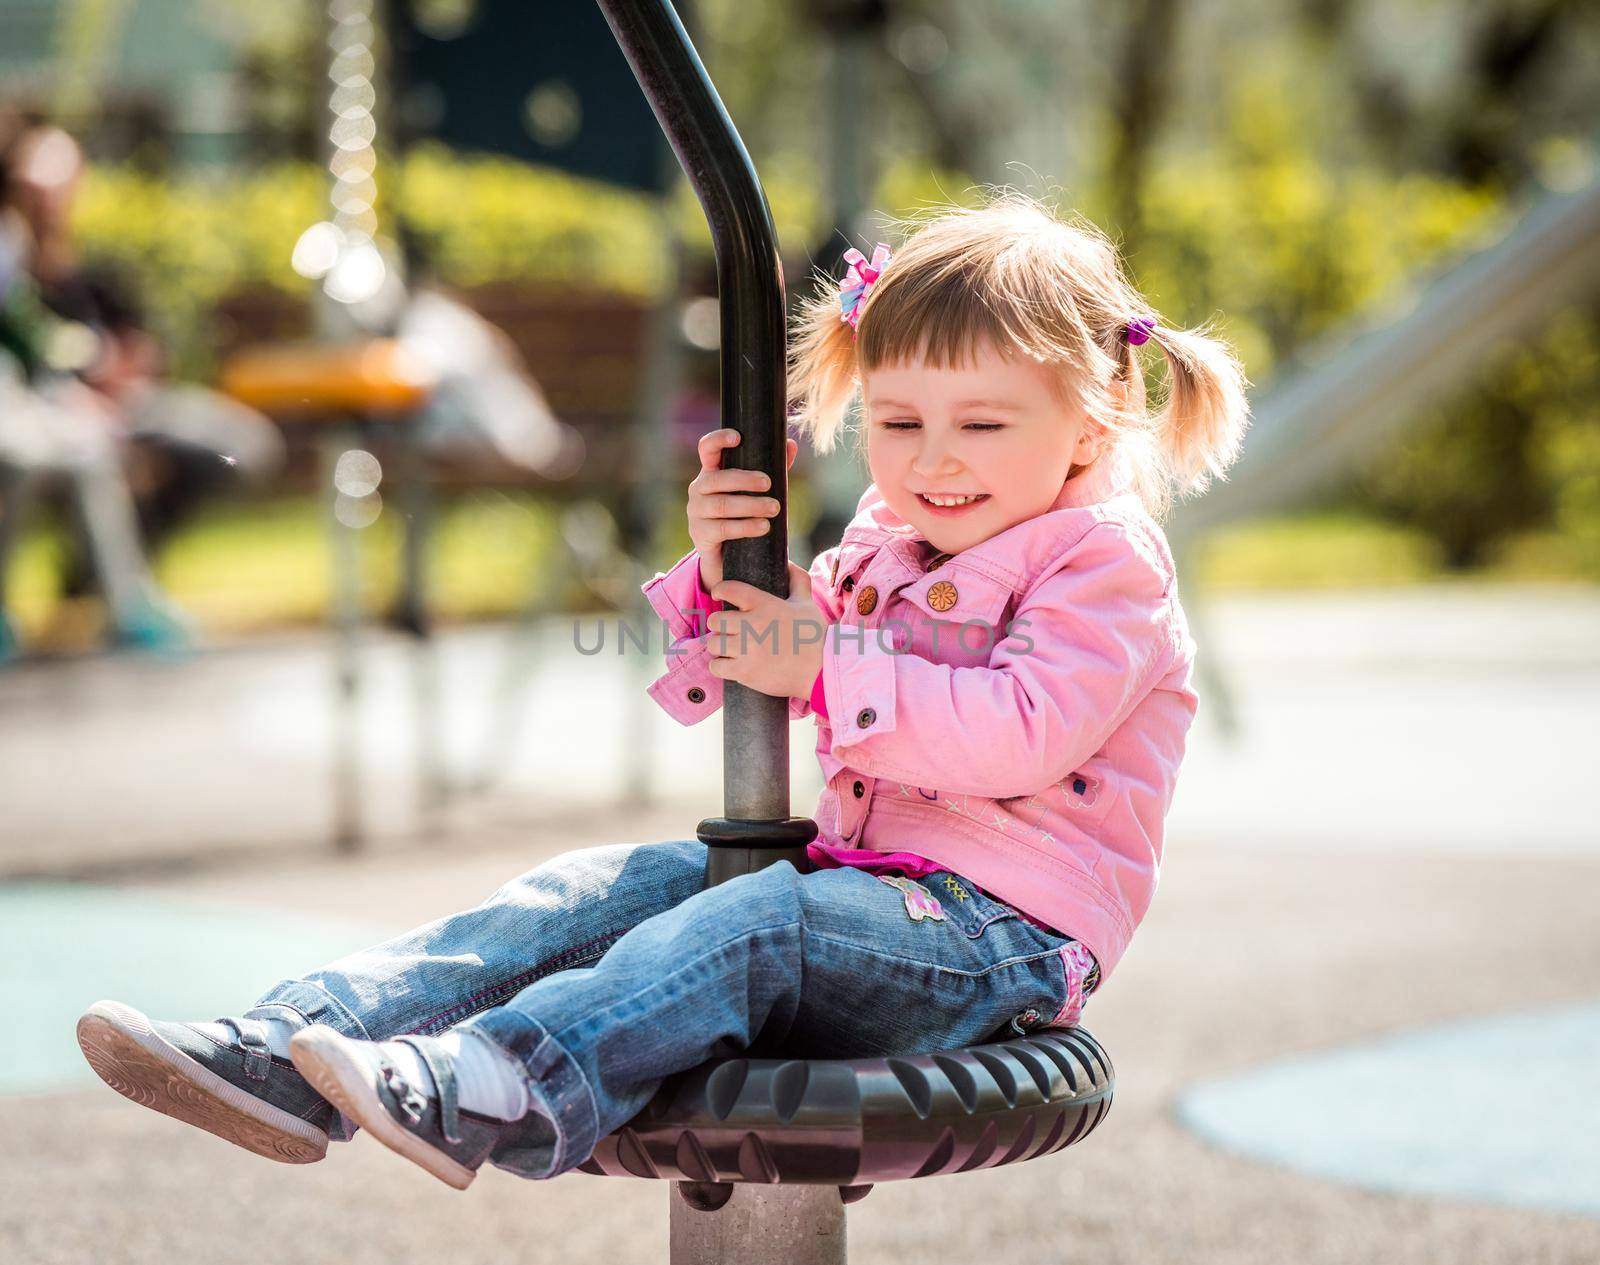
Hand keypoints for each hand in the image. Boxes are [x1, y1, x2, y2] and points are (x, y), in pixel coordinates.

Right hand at [688, 429, 798, 590]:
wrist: (726, 555)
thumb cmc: (742, 513)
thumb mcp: (755, 490)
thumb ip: (773, 467)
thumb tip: (791, 445)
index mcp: (711, 471)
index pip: (707, 448)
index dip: (718, 440)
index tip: (737, 437)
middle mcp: (699, 488)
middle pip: (717, 478)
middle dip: (745, 480)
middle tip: (768, 483)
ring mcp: (697, 512)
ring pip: (721, 505)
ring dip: (750, 506)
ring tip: (774, 508)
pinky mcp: (701, 534)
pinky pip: (723, 528)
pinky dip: (746, 527)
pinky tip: (763, 526)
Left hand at [706, 561, 826, 699]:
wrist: (822, 669)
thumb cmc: (814, 635)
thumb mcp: (806, 602)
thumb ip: (797, 580)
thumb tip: (789, 562)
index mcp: (764, 604)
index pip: (728, 589)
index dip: (720, 589)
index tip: (719, 593)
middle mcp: (752, 624)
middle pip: (715, 620)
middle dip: (718, 624)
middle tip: (727, 629)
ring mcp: (746, 649)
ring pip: (713, 643)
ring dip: (719, 645)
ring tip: (728, 648)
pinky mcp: (744, 672)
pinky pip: (716, 666)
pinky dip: (720, 666)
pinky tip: (730, 664)